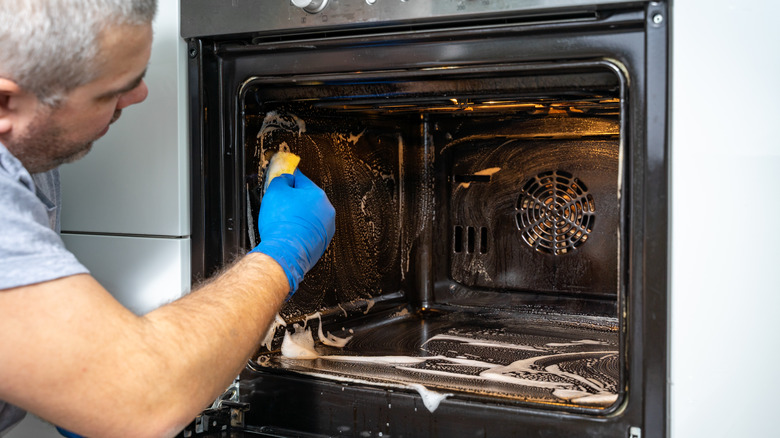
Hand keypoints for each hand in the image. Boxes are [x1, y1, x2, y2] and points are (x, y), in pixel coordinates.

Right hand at [250, 169, 334, 296]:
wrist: (285, 252)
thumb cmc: (282, 225)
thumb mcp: (275, 192)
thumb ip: (281, 180)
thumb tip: (285, 179)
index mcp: (317, 195)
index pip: (302, 179)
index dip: (289, 178)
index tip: (285, 178)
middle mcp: (326, 210)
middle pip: (307, 198)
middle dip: (294, 199)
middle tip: (279, 204)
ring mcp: (326, 227)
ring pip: (309, 215)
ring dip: (298, 215)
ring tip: (283, 221)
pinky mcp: (322, 241)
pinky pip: (310, 230)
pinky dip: (300, 229)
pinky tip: (290, 232)